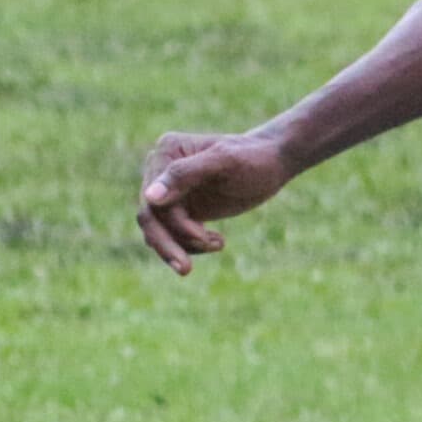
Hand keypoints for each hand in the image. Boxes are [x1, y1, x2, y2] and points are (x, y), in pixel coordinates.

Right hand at [136, 130, 293, 273]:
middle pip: (150, 217)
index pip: (153, 197)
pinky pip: (173, 235)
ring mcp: (169, 192)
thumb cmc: (253, 158)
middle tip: (185, 270)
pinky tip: (219, 242)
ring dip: (184, 246)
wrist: (272, 163)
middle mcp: (160, 170)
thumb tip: (149, 197)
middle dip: (168, 244)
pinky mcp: (181, 208)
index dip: (171, 221)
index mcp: (166, 152)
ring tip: (219, 244)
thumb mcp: (225, 162)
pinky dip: (191, 245)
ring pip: (159, 230)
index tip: (199, 235)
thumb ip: (184, 174)